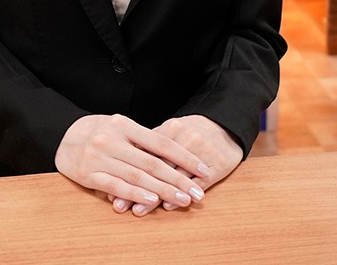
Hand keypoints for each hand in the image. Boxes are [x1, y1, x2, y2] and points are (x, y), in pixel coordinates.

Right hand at [54, 113, 208, 209]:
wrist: (63, 136)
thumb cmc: (99, 131)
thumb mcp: (120, 126)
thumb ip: (142, 139)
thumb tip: (175, 154)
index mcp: (125, 124)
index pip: (161, 142)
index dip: (184, 156)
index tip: (203, 169)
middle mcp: (113, 139)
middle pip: (152, 162)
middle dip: (178, 179)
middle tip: (197, 192)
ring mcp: (100, 157)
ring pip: (137, 176)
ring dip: (162, 191)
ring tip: (181, 200)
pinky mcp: (90, 174)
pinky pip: (116, 186)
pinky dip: (135, 195)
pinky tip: (152, 202)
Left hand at [110, 116, 242, 216]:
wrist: (225, 126)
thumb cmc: (191, 131)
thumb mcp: (171, 131)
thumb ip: (149, 144)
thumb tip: (122, 160)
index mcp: (171, 128)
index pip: (145, 152)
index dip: (127, 170)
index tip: (110, 187)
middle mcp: (185, 138)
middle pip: (157, 166)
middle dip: (136, 187)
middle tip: (119, 204)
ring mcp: (202, 151)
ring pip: (175, 177)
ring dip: (155, 196)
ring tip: (138, 210)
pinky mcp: (218, 164)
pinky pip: (197, 183)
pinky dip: (181, 196)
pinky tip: (168, 207)